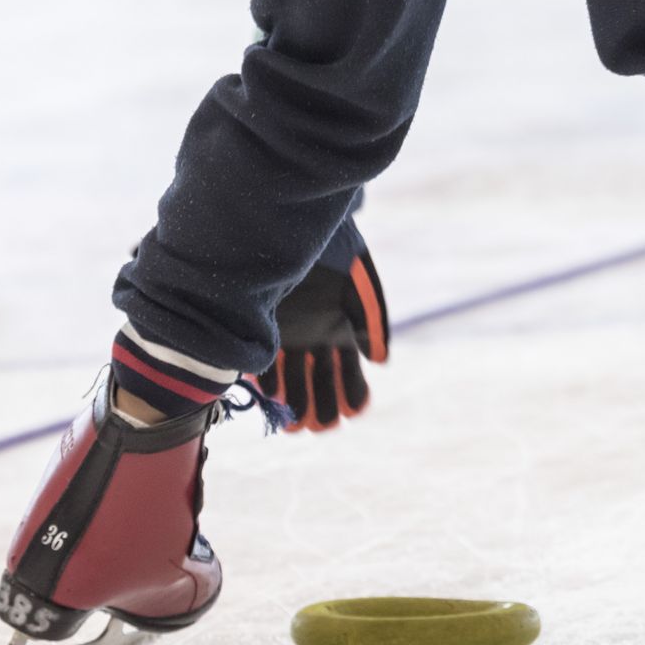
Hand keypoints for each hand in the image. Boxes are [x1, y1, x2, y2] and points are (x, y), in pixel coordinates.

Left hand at [261, 232, 388, 431]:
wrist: (296, 217)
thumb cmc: (334, 250)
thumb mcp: (358, 283)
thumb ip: (370, 321)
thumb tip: (380, 361)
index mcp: (339, 331)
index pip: (347, 374)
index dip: (350, 395)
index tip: (351, 414)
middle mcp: (313, 337)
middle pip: (319, 382)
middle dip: (321, 406)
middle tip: (322, 427)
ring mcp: (287, 333)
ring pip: (292, 378)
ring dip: (295, 402)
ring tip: (298, 425)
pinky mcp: (263, 323)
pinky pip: (263, 358)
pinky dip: (268, 379)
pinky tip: (273, 396)